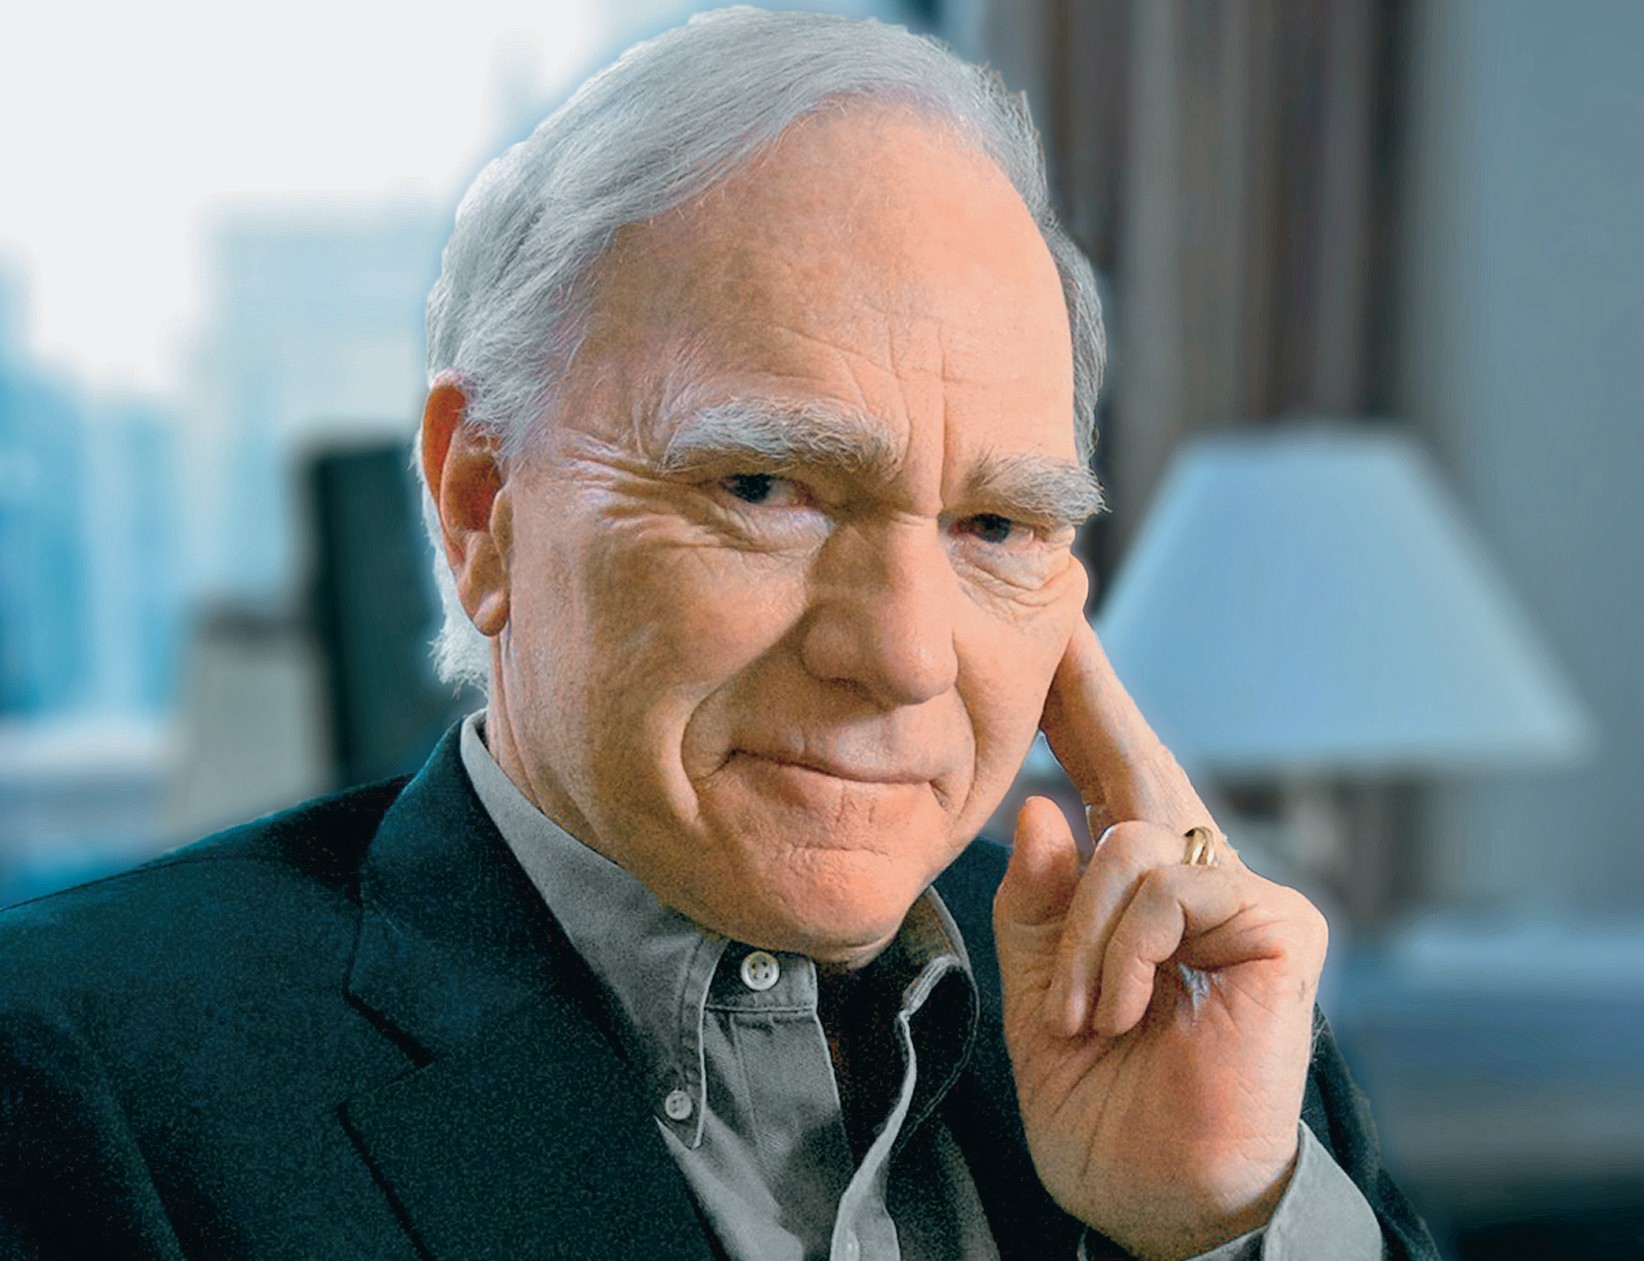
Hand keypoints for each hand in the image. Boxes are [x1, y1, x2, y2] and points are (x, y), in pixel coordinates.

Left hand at [994, 620, 1327, 1259]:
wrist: (1162, 1202)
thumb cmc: (1105, 1108)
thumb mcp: (1040, 1000)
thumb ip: (1038, 910)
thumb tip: (1040, 809)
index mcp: (1134, 898)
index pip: (1102, 783)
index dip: (1079, 709)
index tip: (1056, 636)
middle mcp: (1196, 881)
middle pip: (1136, 763)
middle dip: (1088, 696)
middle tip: (1059, 619)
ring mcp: (1244, 898)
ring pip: (1127, 843)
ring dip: (1081, 937)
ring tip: (1083, 1015)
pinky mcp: (1281, 927)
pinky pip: (1165, 889)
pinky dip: (1121, 951)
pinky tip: (1124, 1009)